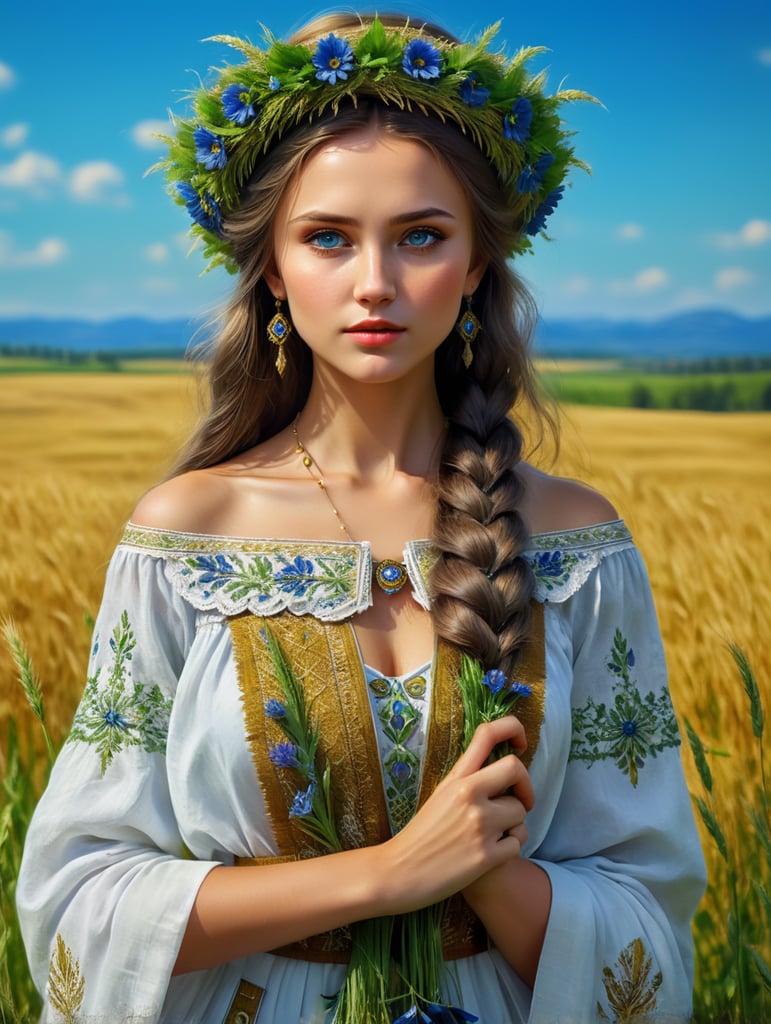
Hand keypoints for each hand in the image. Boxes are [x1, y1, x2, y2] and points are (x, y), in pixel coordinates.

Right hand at [376, 716, 533, 913]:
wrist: (399, 873)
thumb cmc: (421, 834)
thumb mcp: (440, 795)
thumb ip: (467, 779)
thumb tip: (500, 769)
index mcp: (456, 777)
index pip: (488, 734)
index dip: (513, 728)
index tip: (520, 743)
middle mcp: (469, 795)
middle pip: (516, 769)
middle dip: (526, 786)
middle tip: (521, 800)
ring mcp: (479, 825)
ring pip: (521, 812)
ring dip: (514, 824)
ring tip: (493, 834)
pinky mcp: (487, 856)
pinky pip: (518, 843)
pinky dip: (510, 848)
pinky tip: (491, 854)